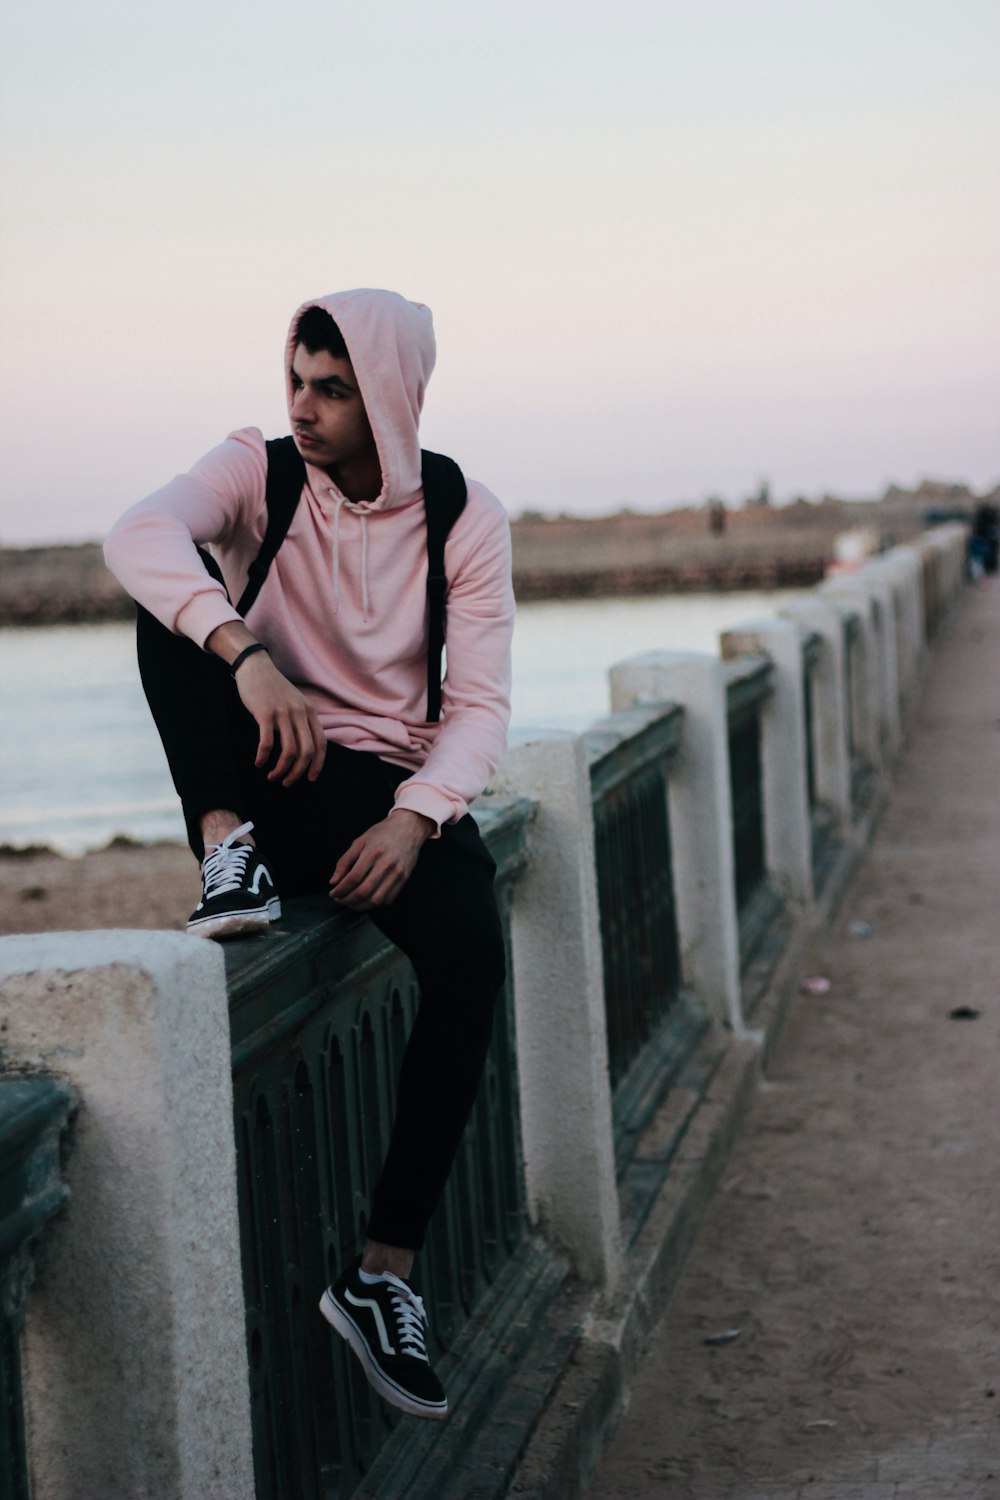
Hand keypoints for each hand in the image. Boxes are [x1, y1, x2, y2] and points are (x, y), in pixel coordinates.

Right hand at [234, 651, 326, 785]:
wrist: (255, 667)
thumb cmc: (274, 688)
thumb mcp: (296, 702)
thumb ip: (302, 720)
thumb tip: (305, 748)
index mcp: (309, 712)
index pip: (321, 744)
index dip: (318, 764)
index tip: (311, 778)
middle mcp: (299, 713)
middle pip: (307, 752)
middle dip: (298, 772)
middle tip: (288, 783)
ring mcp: (283, 713)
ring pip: (289, 751)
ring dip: (281, 770)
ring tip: (272, 776)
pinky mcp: (265, 714)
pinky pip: (267, 743)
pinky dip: (263, 757)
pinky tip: (258, 763)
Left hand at [329, 811, 433, 909]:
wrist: (409, 827)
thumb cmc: (382, 833)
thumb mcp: (360, 841)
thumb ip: (344, 861)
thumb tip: (333, 882)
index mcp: (372, 852)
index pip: (353, 878)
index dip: (340, 890)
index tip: (333, 893)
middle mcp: (386, 864)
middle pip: (364, 891)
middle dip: (347, 900)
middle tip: (340, 899)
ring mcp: (397, 873)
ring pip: (376, 900)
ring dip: (360, 906)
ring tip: (350, 902)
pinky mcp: (404, 879)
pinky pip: (388, 899)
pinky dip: (374, 904)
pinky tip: (366, 900)